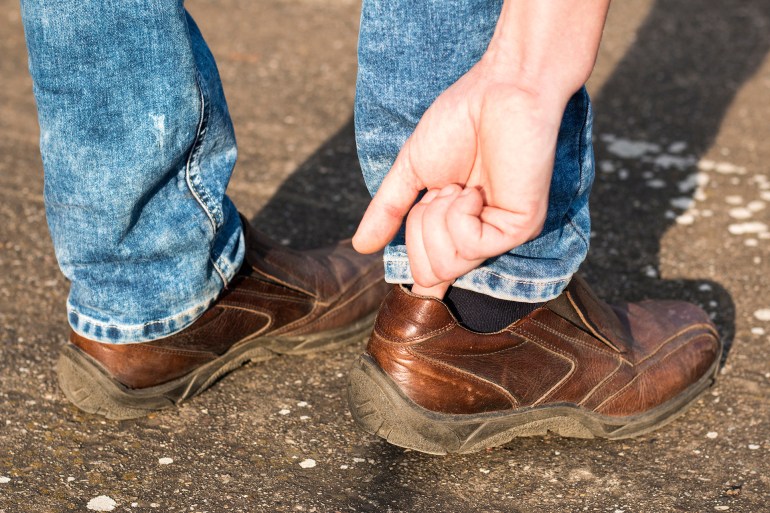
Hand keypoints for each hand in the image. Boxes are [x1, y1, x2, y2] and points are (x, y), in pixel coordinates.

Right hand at [353, 58, 564, 292]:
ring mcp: (502, 235)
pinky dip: (459, 213)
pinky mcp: (521, 228)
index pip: (428, 275)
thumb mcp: (412, 170)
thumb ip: (388, 210)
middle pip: (429, 274)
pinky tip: (473, 189)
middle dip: (420, 228)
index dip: (413, 258)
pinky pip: (468, 245)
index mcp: (458, 228)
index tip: (422, 208)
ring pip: (446, 264)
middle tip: (443, 189)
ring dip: (438, 217)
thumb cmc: (461, 120)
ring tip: (460, 184)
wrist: (500, 88)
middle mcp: (482, 238)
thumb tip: (360, 246)